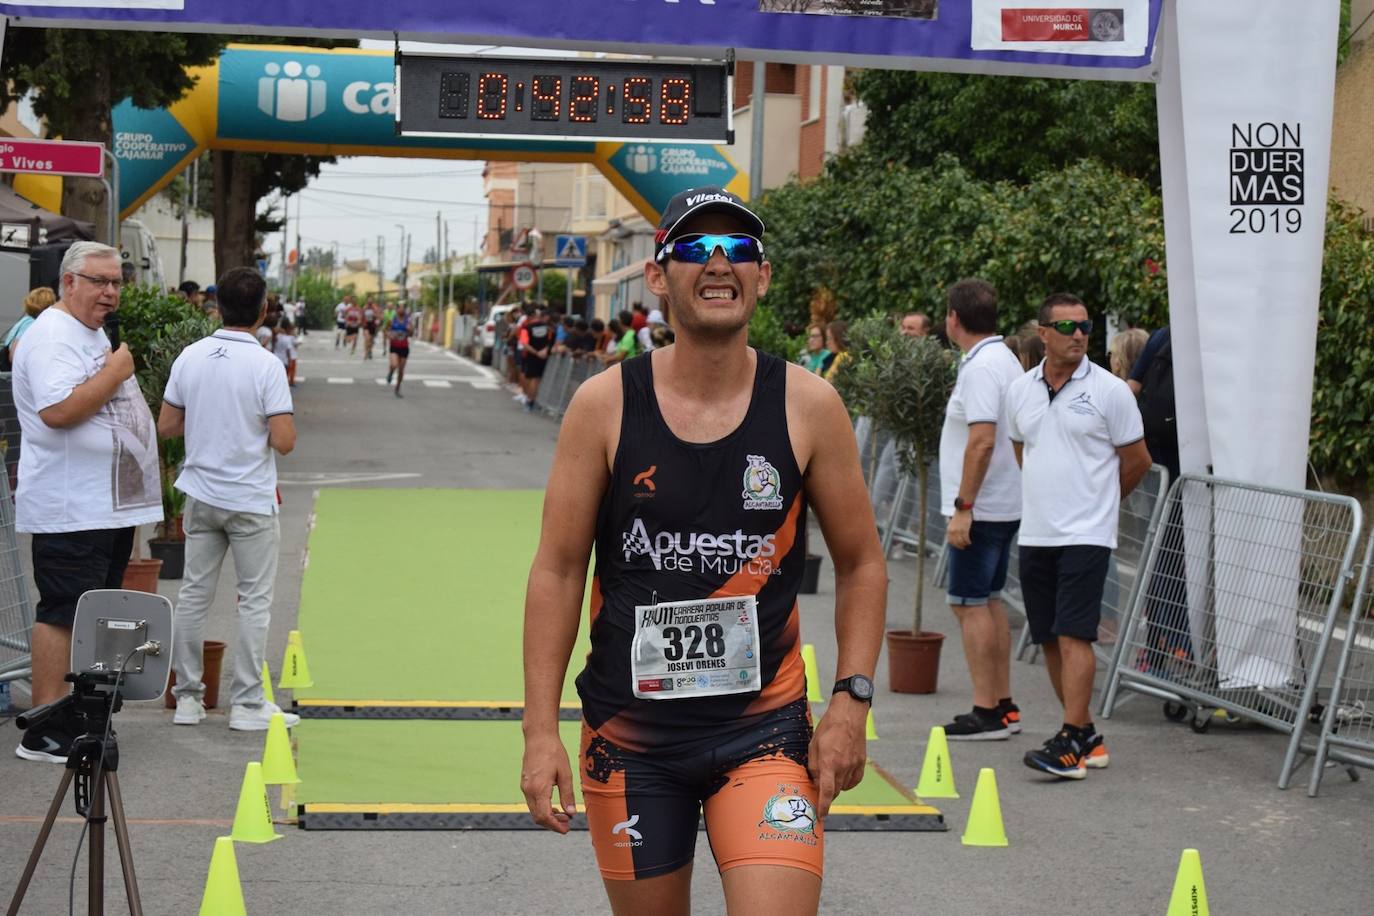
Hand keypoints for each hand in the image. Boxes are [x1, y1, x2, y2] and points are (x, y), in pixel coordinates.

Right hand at [105, 344, 134, 382]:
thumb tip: (109, 349)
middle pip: (127, 353)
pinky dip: (127, 367)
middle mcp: (129, 356)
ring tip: (118, 365)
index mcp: (123, 351)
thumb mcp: (107, 355)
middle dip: (123, 355)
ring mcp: (132, 363)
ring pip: (129, 360)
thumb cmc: (110, 364)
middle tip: (117, 358)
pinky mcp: (132, 369)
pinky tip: (121, 370)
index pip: (124, 344)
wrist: (113, 374)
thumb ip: (109, 351)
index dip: (121, 345)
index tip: (119, 347)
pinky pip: (130, 367)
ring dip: (125, 361)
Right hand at [520, 731, 576, 833]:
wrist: (538, 737)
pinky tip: (554, 806)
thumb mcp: (565, 773)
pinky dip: (542, 808)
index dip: (555, 826)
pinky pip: (532, 802)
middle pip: (538, 817)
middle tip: (567, 824)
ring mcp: (525, 787)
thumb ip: (567, 795)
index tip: (566, 829)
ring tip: (563, 815)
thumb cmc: (553, 752)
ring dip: (548, 817)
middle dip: (552, 824)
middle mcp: (528, 790)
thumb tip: (571, 813)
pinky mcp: (525, 784)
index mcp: (539, 788)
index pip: (544, 816)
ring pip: (534, 811)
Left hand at [807, 694, 867, 818]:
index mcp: (829, 762)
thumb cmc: (828, 728)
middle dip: (826, 793)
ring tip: (830, 773)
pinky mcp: (862, 763)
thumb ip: (813, 766)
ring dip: (836, 786)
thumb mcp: (813, 745)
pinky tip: (842, 775)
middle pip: (835, 791)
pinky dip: (847, 782)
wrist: (849, 715)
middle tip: (819, 787)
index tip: (821, 816)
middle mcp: (843, 766)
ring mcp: (854, 765)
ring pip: (844, 787)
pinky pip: (854, 781)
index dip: (823, 806)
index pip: (826, 791)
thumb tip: (815, 782)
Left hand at [946, 510, 972, 549]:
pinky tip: (969, 542)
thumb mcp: (952, 524)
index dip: (954, 545)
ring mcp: (958, 531)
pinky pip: (966, 538)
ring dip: (965, 544)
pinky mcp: (964, 530)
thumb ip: (952, 530)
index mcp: (949, 530)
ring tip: (967, 544)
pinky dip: (968, 541)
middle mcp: (952, 531)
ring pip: (961, 541)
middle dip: (960, 546)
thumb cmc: (958, 516)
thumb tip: (953, 536)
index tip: (957, 546)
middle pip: (956, 542)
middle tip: (963, 547)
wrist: (962, 510)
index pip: (950, 541)